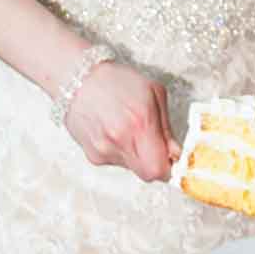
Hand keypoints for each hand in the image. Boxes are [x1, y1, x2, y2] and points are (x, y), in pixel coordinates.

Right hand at [62, 59, 179, 180]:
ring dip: (136, 154)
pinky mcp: (92, 155)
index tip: (171, 159)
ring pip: (132, 168)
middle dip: (155, 162)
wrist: (78, 79)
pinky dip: (120, 151)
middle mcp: (120, 141)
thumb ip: (166, 127)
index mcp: (140, 123)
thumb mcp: (153, 93)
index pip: (159, 169)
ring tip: (128, 129)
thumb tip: (176, 152)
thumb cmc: (116, 81)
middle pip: (147, 174)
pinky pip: (116, 162)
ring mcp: (103, 151)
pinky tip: (114, 131)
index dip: (169, 167)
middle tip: (153, 144)